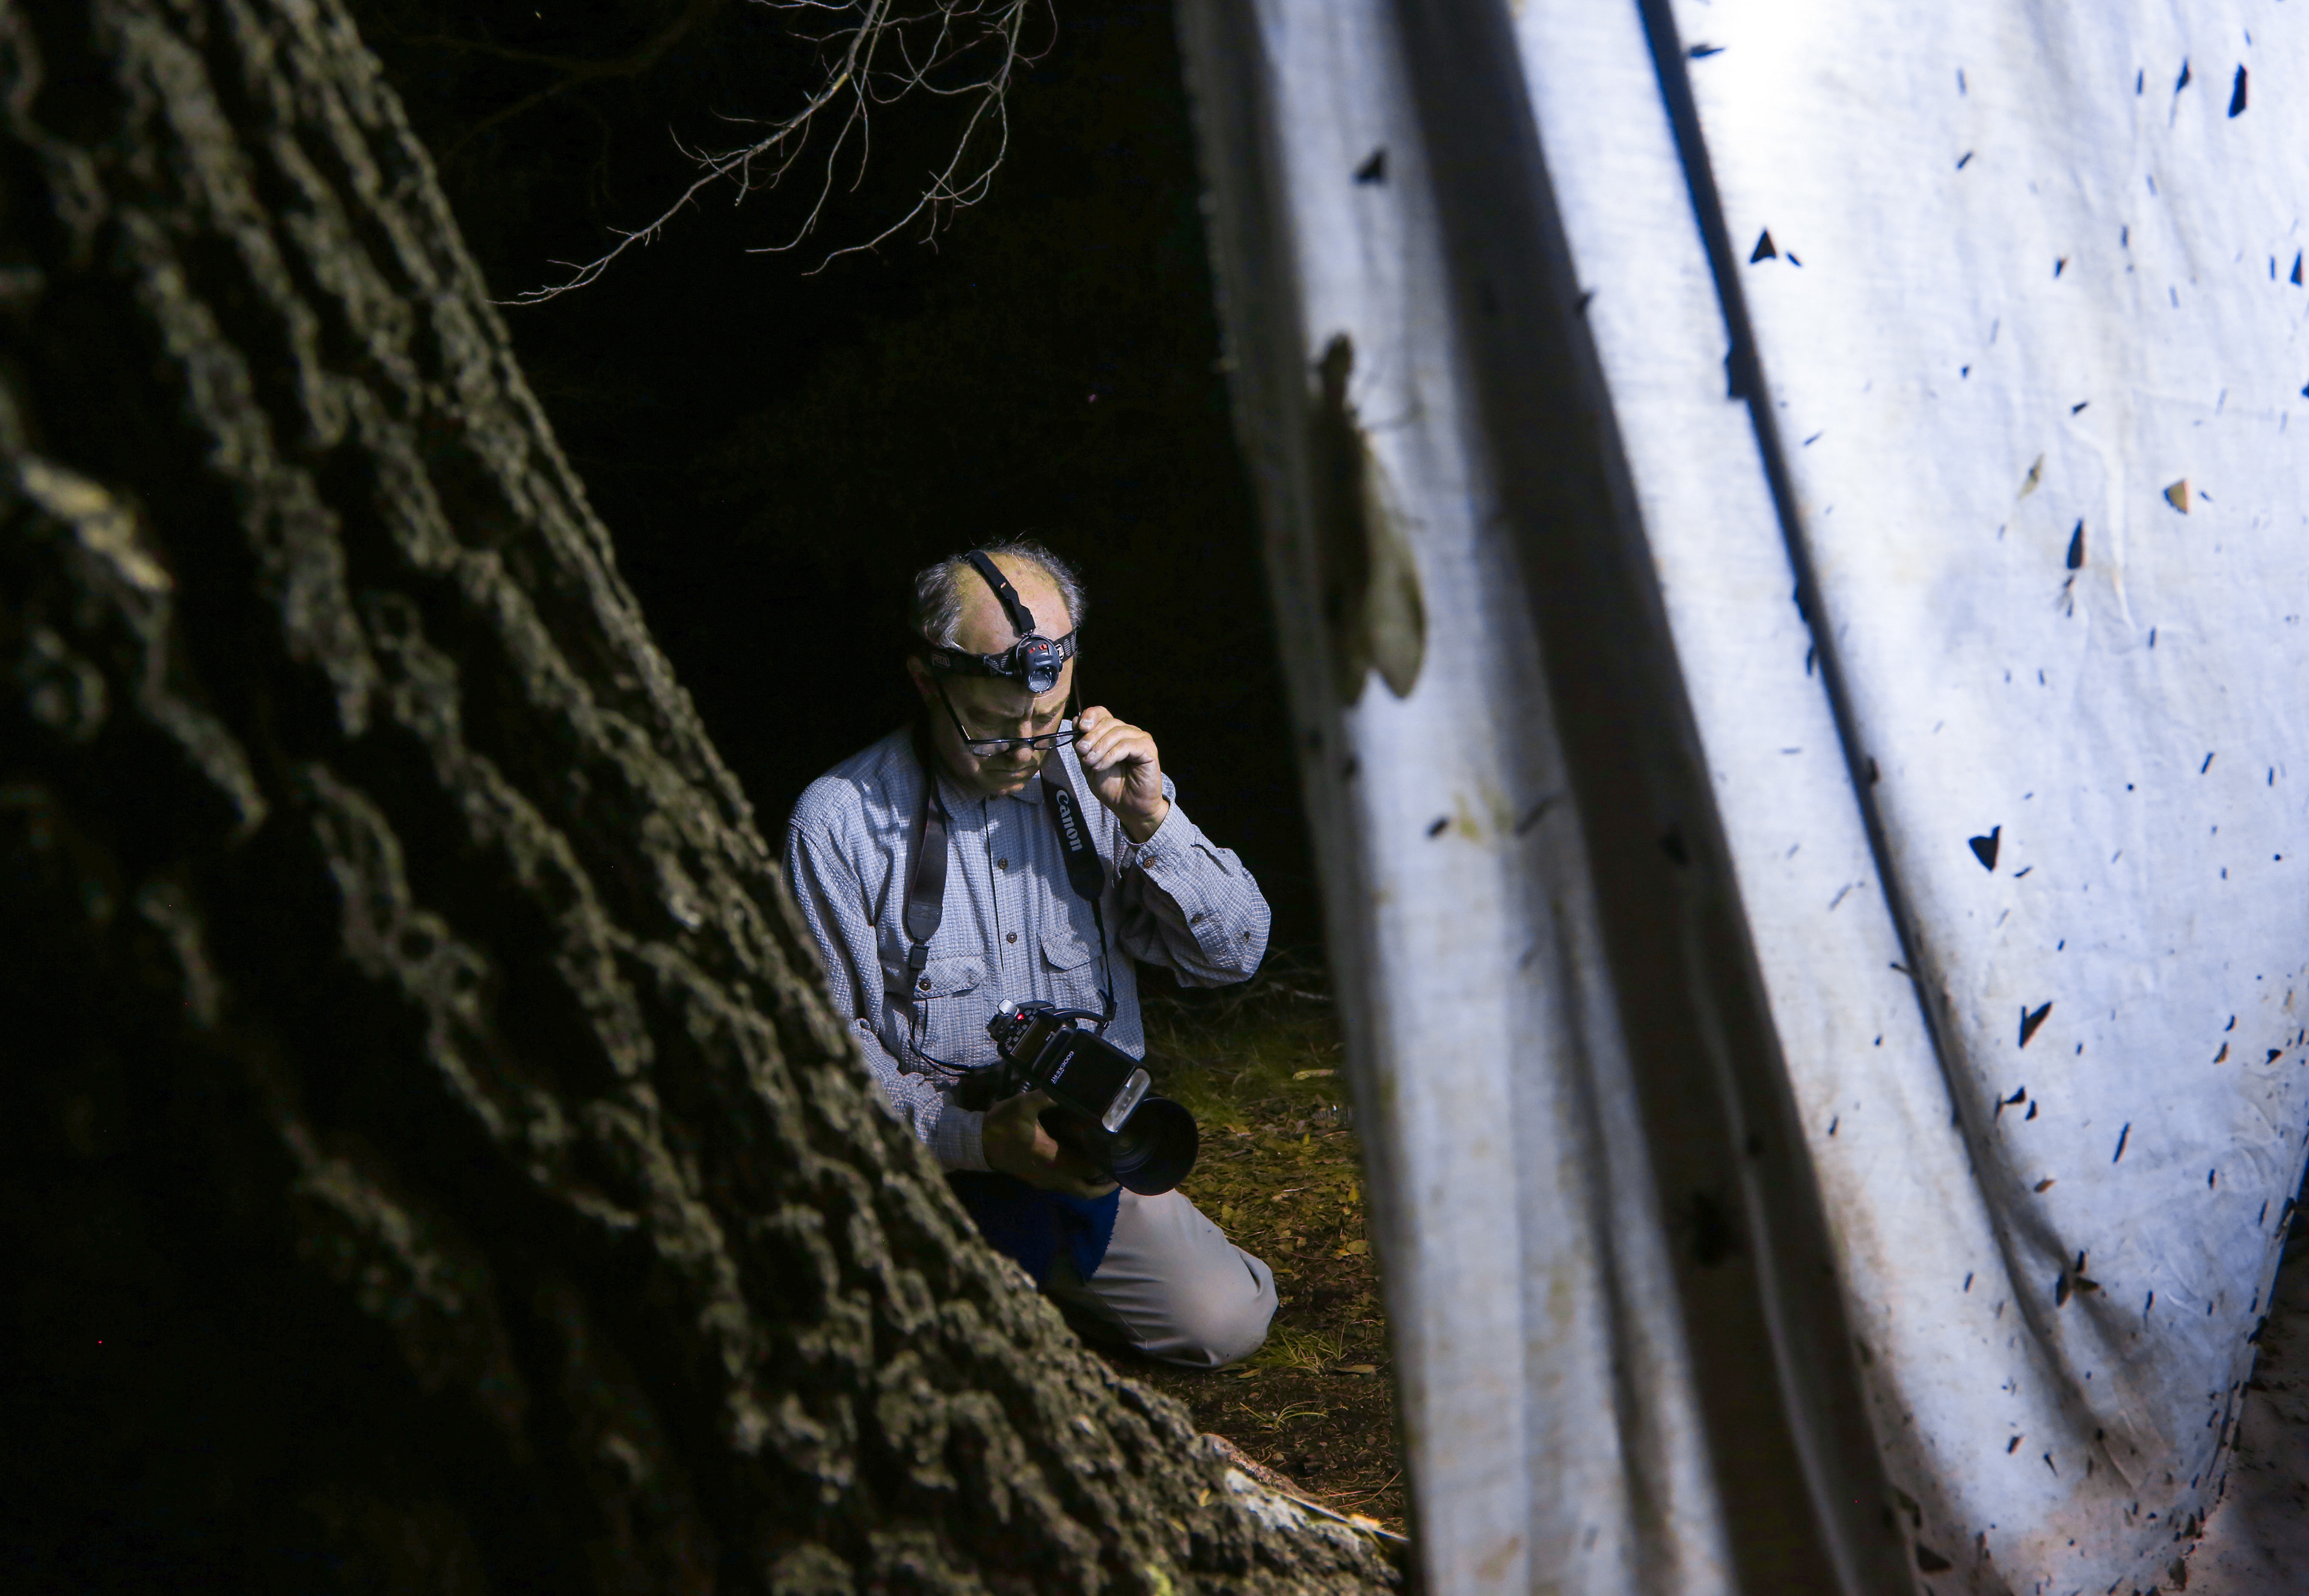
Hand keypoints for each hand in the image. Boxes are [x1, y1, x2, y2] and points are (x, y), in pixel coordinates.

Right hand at [983, 1090, 1118, 1197]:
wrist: (976, 1143)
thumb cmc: (1001, 1126)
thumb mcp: (1022, 1105)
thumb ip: (1047, 1096)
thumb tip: (1067, 1087)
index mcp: (1052, 1160)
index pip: (1089, 1169)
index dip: (1108, 1165)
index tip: (1122, 1155)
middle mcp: (1052, 1177)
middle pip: (1087, 1189)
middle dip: (1106, 1180)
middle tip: (1122, 1166)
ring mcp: (1044, 1182)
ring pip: (1077, 1192)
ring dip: (1094, 1185)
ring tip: (1110, 1170)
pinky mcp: (1038, 1181)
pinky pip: (1067, 1187)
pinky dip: (1080, 1182)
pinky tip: (1085, 1165)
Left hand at [1072, 705, 1169, 842]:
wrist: (1129, 808)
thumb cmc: (1111, 787)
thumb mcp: (1089, 765)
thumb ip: (1082, 746)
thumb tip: (1075, 721)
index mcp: (1114, 733)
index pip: (1103, 713)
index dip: (1091, 715)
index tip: (1080, 726)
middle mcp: (1128, 732)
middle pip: (1108, 721)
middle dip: (1091, 736)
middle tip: (1081, 751)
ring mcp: (1140, 739)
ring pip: (1117, 732)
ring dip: (1099, 747)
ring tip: (1090, 763)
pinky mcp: (1149, 750)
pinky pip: (1127, 745)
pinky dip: (1111, 755)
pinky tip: (1101, 766)